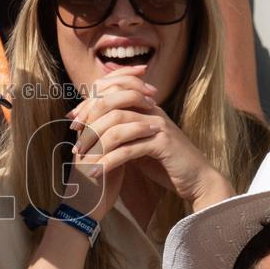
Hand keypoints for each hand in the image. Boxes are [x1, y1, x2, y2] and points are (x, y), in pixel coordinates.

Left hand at [67, 68, 233, 211]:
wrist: (196, 179)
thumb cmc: (164, 161)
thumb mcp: (138, 141)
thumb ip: (120, 130)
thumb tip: (89, 125)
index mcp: (145, 105)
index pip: (112, 89)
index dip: (89, 103)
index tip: (73, 121)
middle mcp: (152, 110)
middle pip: (111, 103)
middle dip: (88, 122)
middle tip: (76, 142)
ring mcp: (158, 125)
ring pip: (117, 125)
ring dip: (95, 143)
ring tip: (82, 159)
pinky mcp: (163, 144)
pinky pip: (129, 149)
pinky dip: (109, 161)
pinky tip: (96, 172)